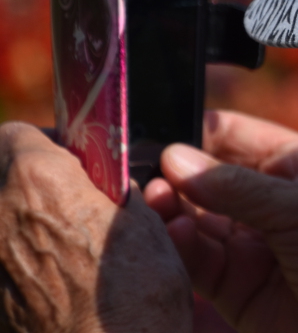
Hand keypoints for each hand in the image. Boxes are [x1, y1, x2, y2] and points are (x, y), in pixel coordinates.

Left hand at [0, 121, 192, 332]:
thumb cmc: (134, 302)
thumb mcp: (145, 228)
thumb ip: (113, 194)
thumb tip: (108, 188)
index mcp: (38, 182)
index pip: (19, 134)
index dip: (47, 144)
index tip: (72, 161)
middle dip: (25, 184)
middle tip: (62, 202)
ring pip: (0, 225)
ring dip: (17, 226)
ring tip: (57, 249)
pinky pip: (0, 264)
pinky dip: (14, 263)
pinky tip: (48, 282)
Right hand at [145, 111, 297, 332]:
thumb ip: (237, 187)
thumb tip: (175, 158)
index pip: (238, 138)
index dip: (200, 134)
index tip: (157, 131)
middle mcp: (272, 202)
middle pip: (208, 180)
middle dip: (175, 175)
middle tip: (140, 171)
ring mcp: (252, 244)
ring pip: (195, 220)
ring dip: (170, 210)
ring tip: (151, 201)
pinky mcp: (236, 287)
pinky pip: (196, 261)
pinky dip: (179, 247)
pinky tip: (172, 234)